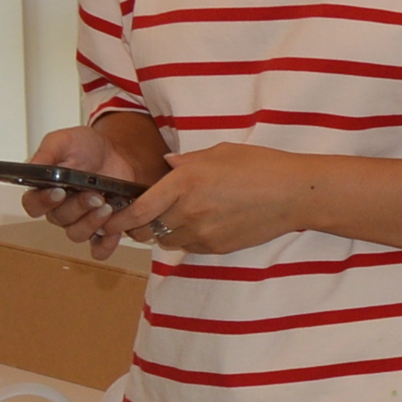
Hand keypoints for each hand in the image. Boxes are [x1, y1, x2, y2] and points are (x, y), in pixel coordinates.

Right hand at [24, 121, 145, 251]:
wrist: (119, 154)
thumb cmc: (88, 147)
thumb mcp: (64, 141)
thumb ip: (46, 152)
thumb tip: (31, 166)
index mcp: (45, 189)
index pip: (33, 205)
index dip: (43, 202)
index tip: (59, 191)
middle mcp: (59, 209)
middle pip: (58, 219)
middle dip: (77, 207)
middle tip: (94, 194)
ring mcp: (80, 221)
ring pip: (77, 234)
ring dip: (91, 223)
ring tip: (106, 205)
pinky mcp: (101, 230)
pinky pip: (99, 249)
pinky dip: (106, 245)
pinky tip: (114, 231)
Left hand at [111, 141, 323, 257]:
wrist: (292, 194)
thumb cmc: (258, 166)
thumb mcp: (218, 153)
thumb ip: (186, 162)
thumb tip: (166, 165)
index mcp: (184, 181)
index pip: (139, 211)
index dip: (118, 220)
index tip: (109, 221)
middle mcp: (189, 210)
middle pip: (147, 230)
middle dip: (136, 228)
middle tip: (136, 221)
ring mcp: (203, 233)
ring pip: (166, 241)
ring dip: (162, 233)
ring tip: (173, 218)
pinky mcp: (217, 247)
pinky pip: (189, 247)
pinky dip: (186, 238)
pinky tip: (200, 224)